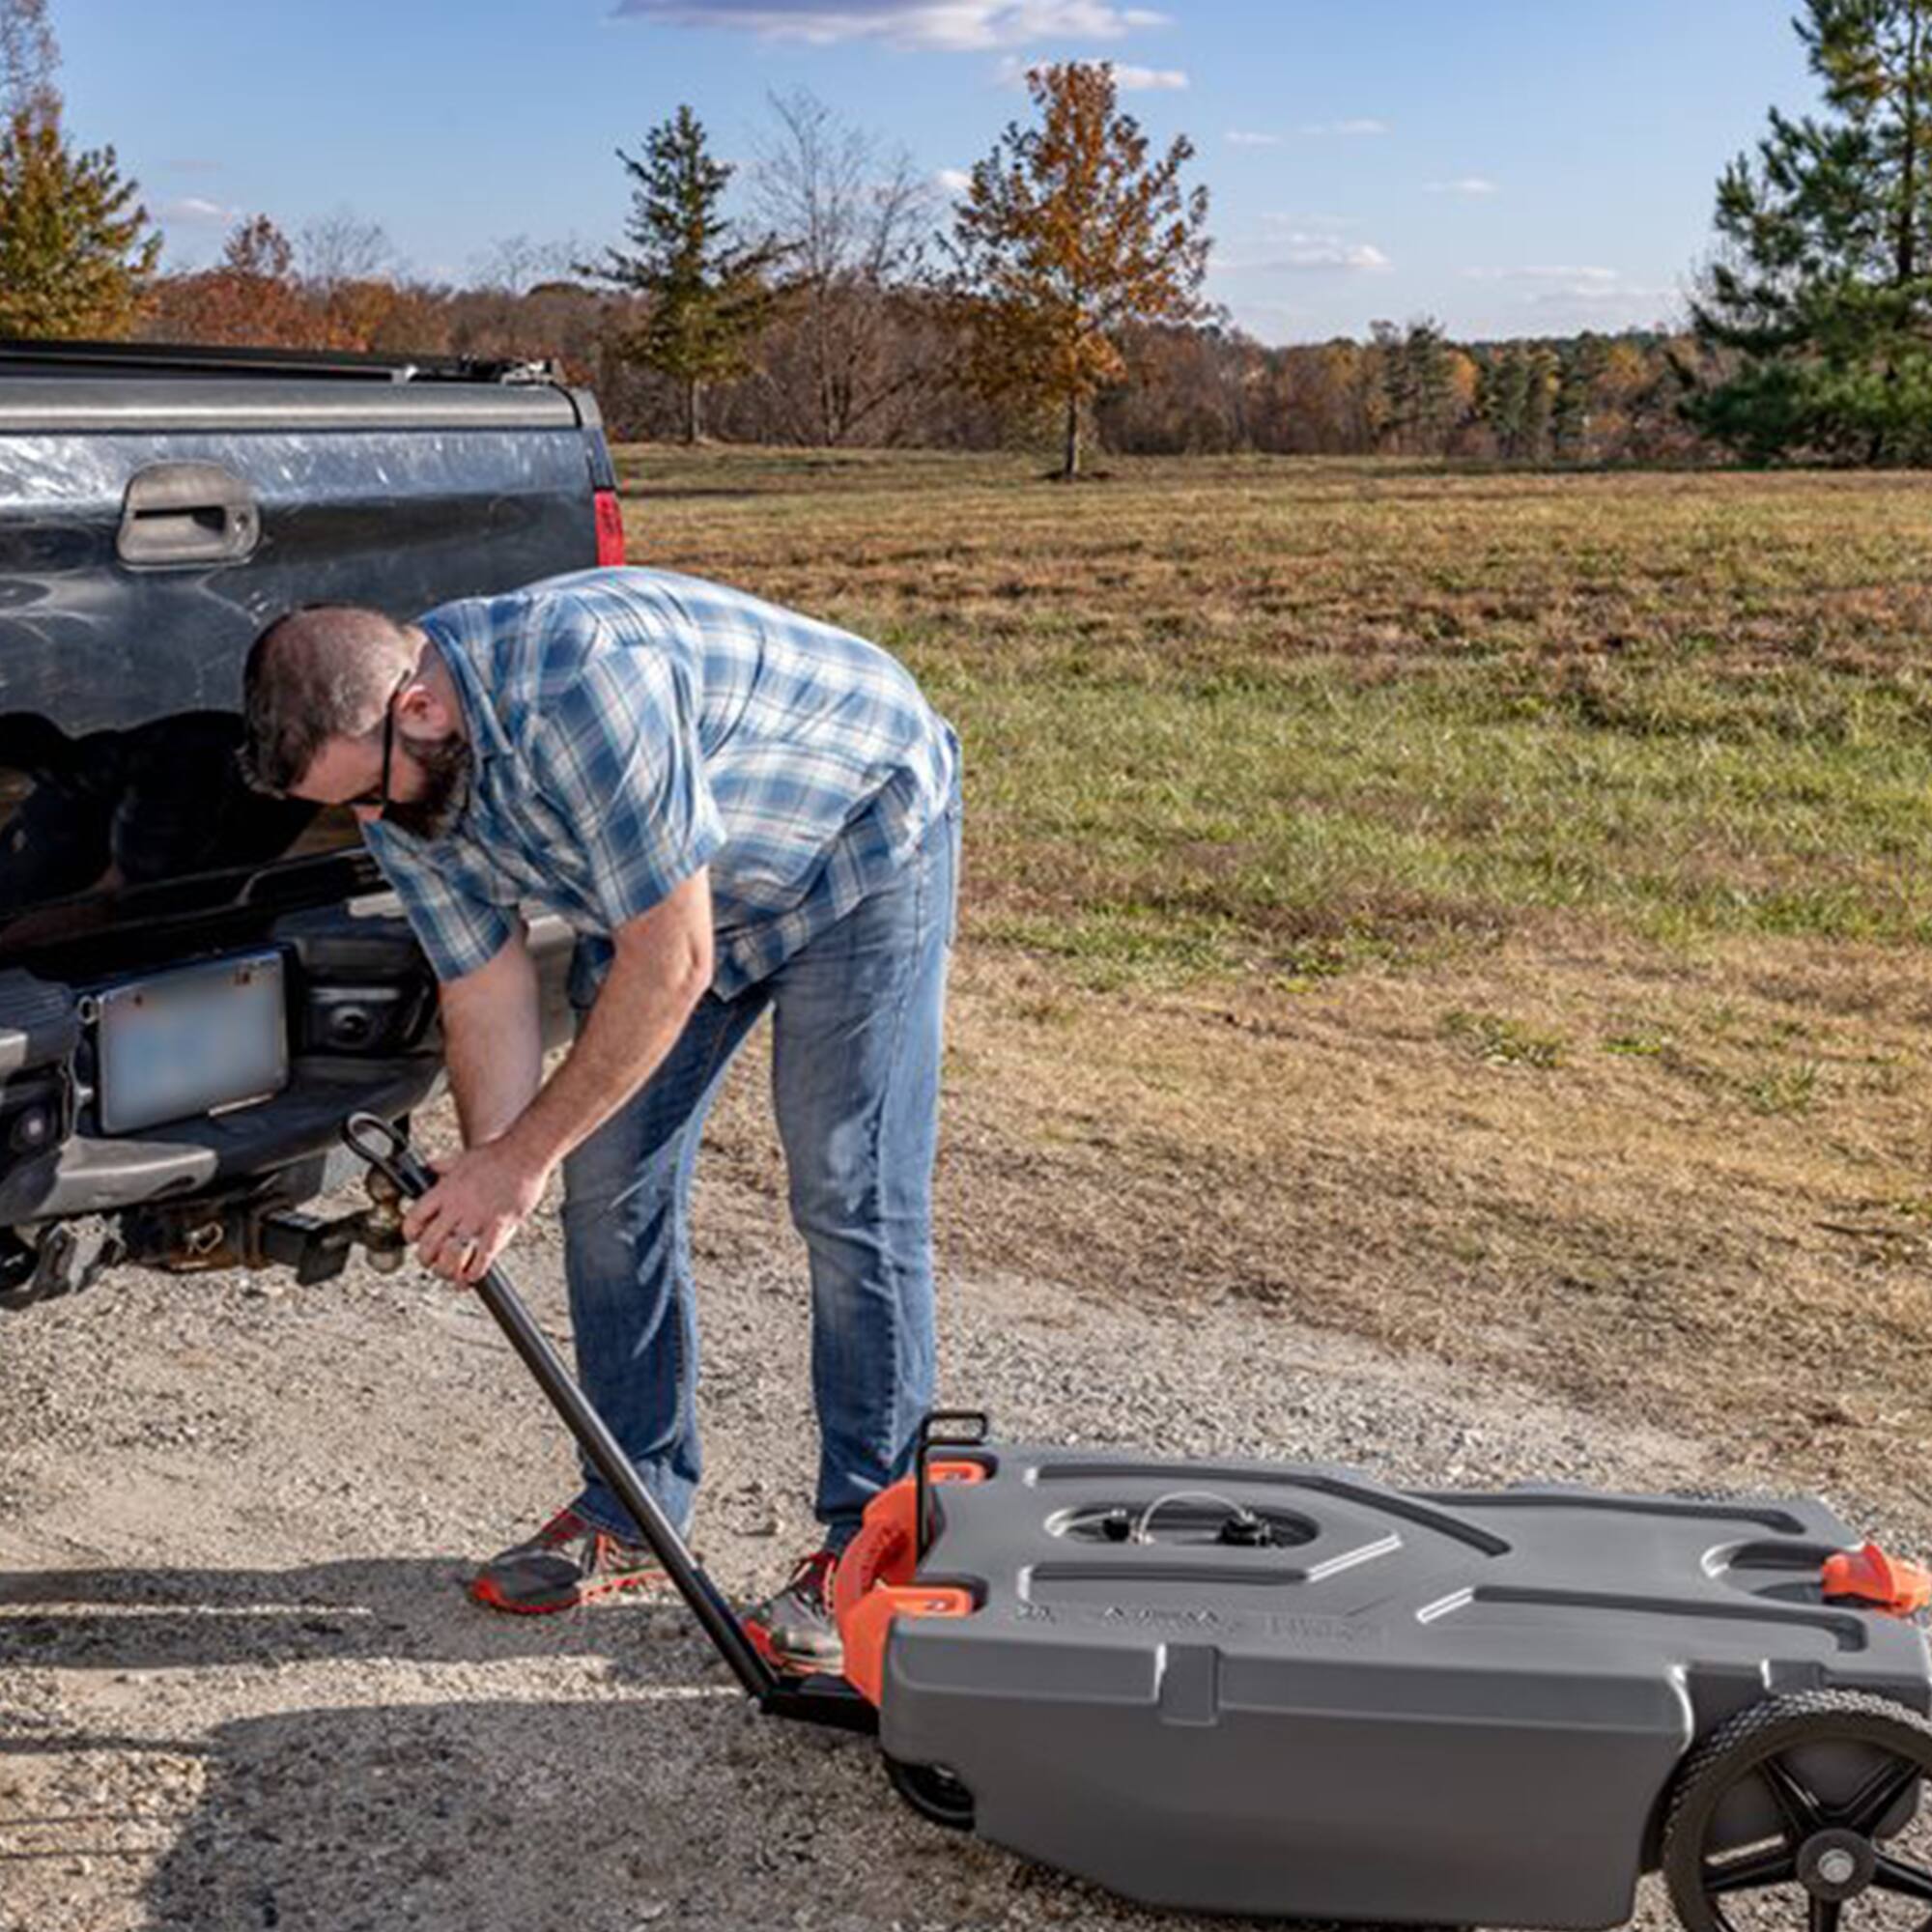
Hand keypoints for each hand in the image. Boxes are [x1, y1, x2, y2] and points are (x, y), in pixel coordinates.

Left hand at [402, 1139, 548, 1284]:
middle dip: (427, 1260)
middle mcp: (456, 1207)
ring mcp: (477, 1218)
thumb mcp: (461, 1158)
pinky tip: (472, 1277)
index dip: (411, 1235)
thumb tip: (431, 1166)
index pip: (414, 1220)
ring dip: (448, 1270)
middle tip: (432, 1264)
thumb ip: (443, 1166)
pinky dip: (475, 1271)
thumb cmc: (497, 1154)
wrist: (524, 1153)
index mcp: (444, 1191)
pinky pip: (483, 1256)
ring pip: (452, 1255)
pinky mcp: (499, 1225)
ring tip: (451, 1275)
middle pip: (429, 1244)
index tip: (416, 1240)